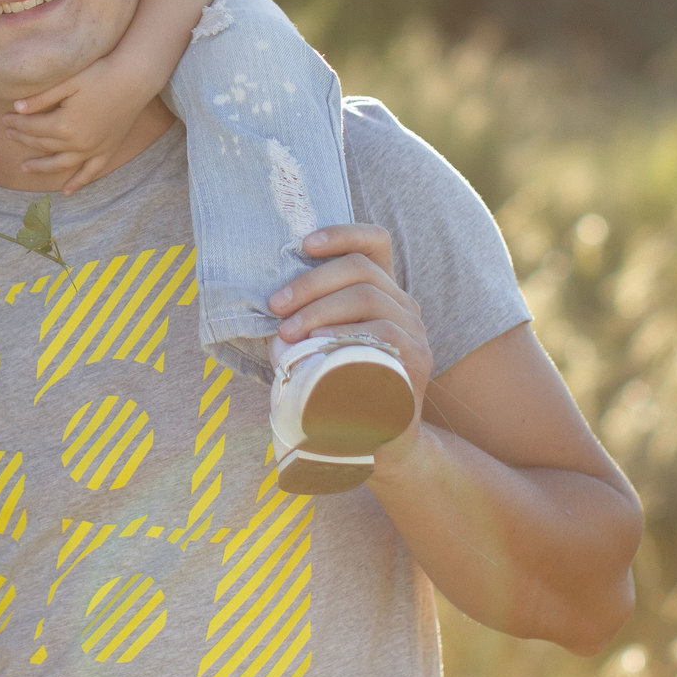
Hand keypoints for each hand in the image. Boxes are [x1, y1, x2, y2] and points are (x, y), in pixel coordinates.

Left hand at [0, 51, 158, 192]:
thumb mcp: (68, 82)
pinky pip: (90, 172)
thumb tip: (16, 108)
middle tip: (8, 135)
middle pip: (43, 144)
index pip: (32, 127)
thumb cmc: (100, 74)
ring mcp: (93, 149)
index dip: (16, 123)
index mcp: (64, 125)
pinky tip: (66, 191)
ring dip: (41, 166)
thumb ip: (41, 98)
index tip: (4, 119)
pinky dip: (78, 182)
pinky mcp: (107, 150)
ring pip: (61, 163)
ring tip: (24, 167)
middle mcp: (77, 142)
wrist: (135, 79)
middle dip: (23, 139)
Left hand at [267, 223, 433, 459]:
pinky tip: (318, 345)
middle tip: (275, 305)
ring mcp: (414, 332)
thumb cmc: (339, 388)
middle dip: (310, 282)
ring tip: (287, 333)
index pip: (374, 242)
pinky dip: (343, 333)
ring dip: (318, 309)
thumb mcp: (322, 344)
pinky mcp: (415, 361)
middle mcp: (404, 306)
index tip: (304, 245)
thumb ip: (306, 317)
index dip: (341, 233)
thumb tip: (262, 301)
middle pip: (360, 269)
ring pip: (367, 297)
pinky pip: (380, 333)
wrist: (380, 444)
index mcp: (383, 293)